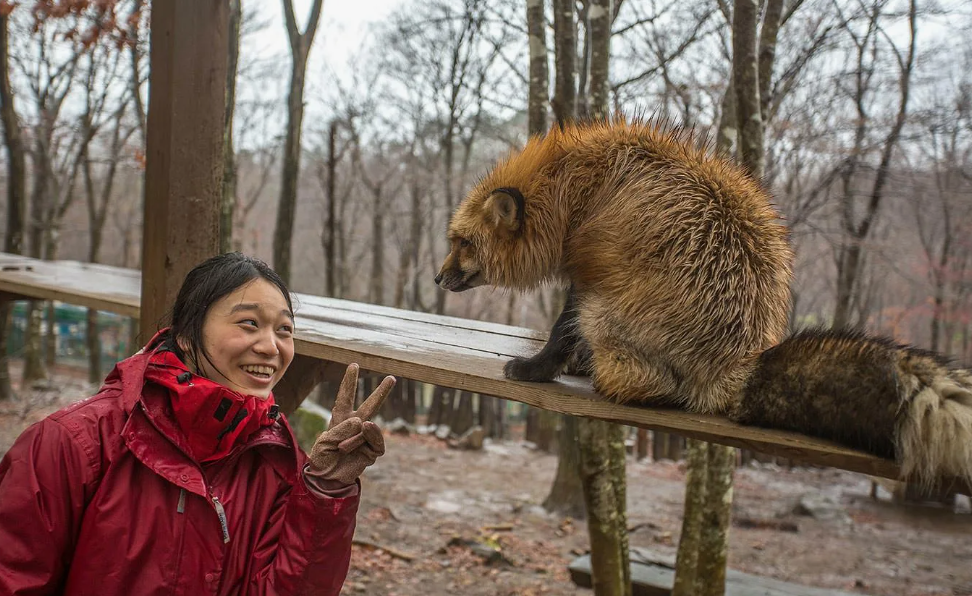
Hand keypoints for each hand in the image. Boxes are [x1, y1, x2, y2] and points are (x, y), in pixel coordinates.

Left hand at [307, 364, 395, 484]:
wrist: (327, 480)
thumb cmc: (322, 459)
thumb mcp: (325, 442)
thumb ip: (342, 429)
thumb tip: (364, 421)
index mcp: (340, 419)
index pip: (345, 397)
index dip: (349, 382)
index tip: (354, 365)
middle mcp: (355, 426)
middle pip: (370, 405)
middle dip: (381, 392)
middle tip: (392, 378)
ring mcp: (365, 438)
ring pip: (369, 428)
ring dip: (356, 438)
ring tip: (343, 449)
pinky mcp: (372, 451)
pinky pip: (376, 442)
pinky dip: (368, 440)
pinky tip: (363, 442)